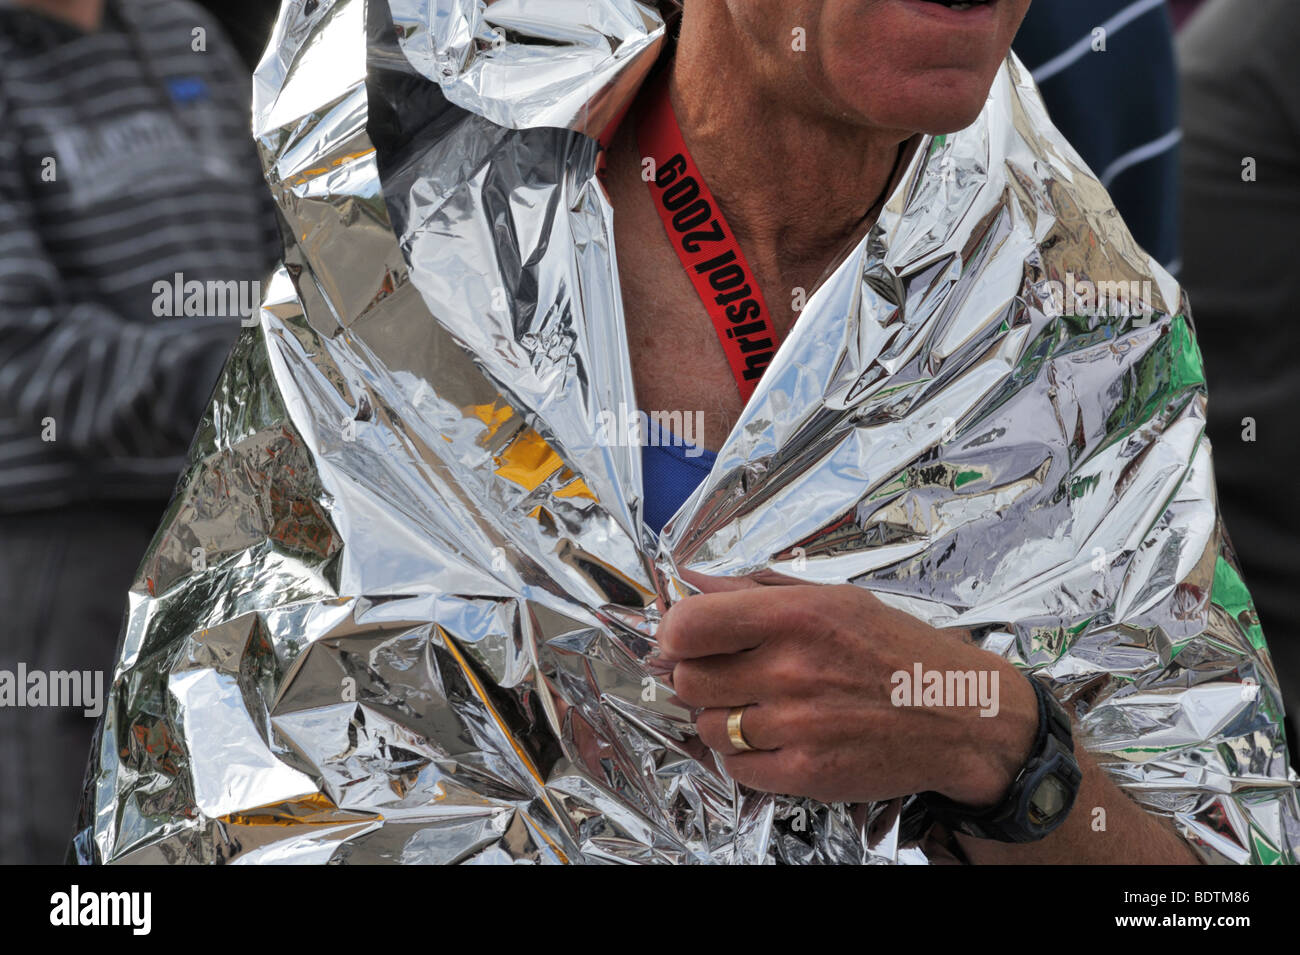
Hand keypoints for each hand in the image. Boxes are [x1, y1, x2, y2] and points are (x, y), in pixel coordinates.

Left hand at [656, 572, 1037, 806]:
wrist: (962, 716)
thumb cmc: (898, 651)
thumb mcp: (835, 599)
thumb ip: (759, 589)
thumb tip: (693, 579)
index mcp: (796, 615)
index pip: (689, 624)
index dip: (676, 634)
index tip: (686, 640)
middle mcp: (792, 669)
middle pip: (689, 680)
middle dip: (700, 678)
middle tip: (730, 676)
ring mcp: (798, 726)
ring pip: (709, 727)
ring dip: (724, 719)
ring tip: (762, 708)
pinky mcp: (806, 773)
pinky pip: (736, 768)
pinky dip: (746, 757)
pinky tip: (778, 739)